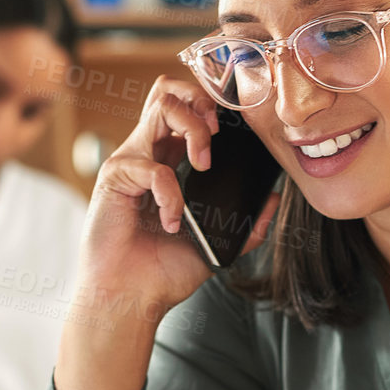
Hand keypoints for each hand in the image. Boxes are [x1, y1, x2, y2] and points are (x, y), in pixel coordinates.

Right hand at [74, 76, 277, 322]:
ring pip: (161, 105)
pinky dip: (170, 193)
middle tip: (218, 134)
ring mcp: (129, 162)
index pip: (185, 107)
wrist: (129, 299)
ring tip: (203, 165)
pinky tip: (171, 222)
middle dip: (202, 101)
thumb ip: (245, 225)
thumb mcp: (215, 246)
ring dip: (193, 128)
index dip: (211, 106)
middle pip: (170, 89)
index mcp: (168, 162)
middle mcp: (148, 154)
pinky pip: (151, 167)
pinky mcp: (114, 178)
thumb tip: (274, 201)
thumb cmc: (161, 273)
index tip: (236, 133)